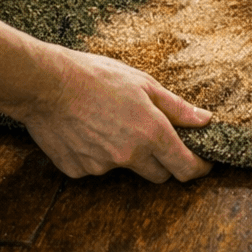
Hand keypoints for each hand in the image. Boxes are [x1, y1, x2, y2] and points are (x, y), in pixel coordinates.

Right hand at [0, 0, 211, 183]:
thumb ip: (178, 108)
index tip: (202, 163)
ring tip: (110, 122)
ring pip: (125, 169)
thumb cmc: (96, 76)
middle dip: (163, 161)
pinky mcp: (77, 171)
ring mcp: (101, 166)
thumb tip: (205, 120)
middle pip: (158, 175)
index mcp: (151, 133)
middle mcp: (129, 156)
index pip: (186, 168)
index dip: (198, 168)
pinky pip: (96, 167)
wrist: (46, 84)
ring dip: (126, 154)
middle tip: (155, 137)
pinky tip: (86, 130)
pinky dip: (97, 154)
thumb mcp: (144, 84)